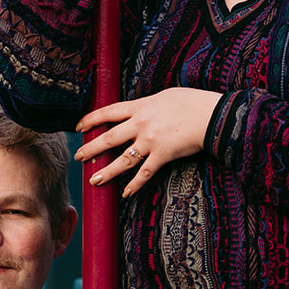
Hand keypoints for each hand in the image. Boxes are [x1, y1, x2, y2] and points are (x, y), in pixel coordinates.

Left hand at [74, 87, 221, 196]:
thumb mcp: (164, 96)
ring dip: (107, 172)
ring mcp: (150, 141)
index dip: (91, 119)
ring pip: (122, 160)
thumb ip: (148, 105)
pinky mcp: (162, 155)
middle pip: (109, 138)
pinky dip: (134, 185)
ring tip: (94, 180)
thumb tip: (139, 110)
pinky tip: (125, 193)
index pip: (108, 112)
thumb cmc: (191, 102)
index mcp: (140, 107)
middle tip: (79, 157)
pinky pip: (144, 173)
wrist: (210, 115)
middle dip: (91, 149)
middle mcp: (140, 124)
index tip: (79, 127)